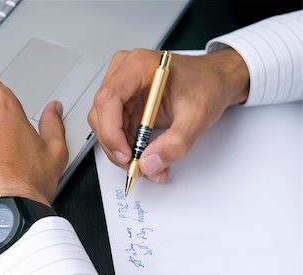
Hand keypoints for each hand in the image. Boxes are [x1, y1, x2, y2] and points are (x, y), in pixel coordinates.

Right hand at [88, 48, 248, 182]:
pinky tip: (145, 155)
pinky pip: (115, 129)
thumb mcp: (197, 116)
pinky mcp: (124, 102)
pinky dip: (127, 147)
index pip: (109, 99)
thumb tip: (150, 163)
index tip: (126, 154)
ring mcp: (122, 87)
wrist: (215, 81)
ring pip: (105, 125)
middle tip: (137, 166)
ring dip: (122, 150)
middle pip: (102, 115)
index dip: (111, 131)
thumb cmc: (206, 85)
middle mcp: (124, 73)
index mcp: (139, 65)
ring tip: (147, 165)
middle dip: (116, 146)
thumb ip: (175, 144)